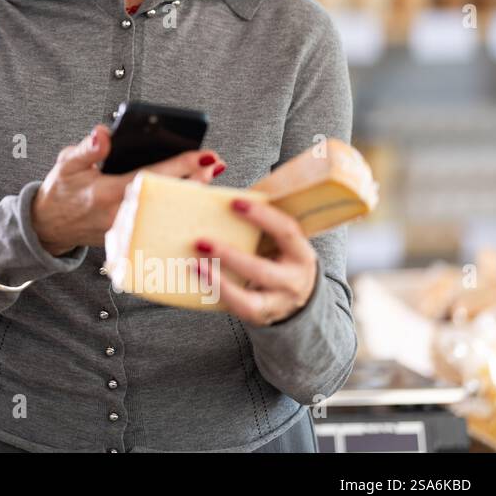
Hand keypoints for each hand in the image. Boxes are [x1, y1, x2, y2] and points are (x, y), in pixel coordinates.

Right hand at [31, 123, 226, 254]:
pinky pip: (160, 222)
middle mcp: (121, 214)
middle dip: (195, 179)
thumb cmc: (61, 192)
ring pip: (168, 211)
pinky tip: (193, 198)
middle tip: (215, 163)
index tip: (202, 155)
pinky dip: (177, 209)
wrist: (50, 226)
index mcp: (106, 193)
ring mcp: (128, 229)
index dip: (180, 165)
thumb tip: (103, 132)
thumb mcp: (66, 164)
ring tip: (209, 176)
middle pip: (168, 196)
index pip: (151, 176)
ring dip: (191, 194)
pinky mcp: (130, 237)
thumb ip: (87, 148)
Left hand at [191, 198, 317, 325]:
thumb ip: (260, 220)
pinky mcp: (261, 318)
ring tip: (195, 265)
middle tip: (200, 240)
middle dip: (229, 256)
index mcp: (301, 254)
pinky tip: (200, 279)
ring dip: (218, 282)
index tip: (235, 202)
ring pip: (249, 300)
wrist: (298, 301)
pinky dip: (217, 294)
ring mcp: (278, 304)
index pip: (287, 231)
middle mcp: (294, 281)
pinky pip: (238, 310)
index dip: (262, 216)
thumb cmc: (279, 258)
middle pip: (262, 270)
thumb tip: (217, 178)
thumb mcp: (279, 241)